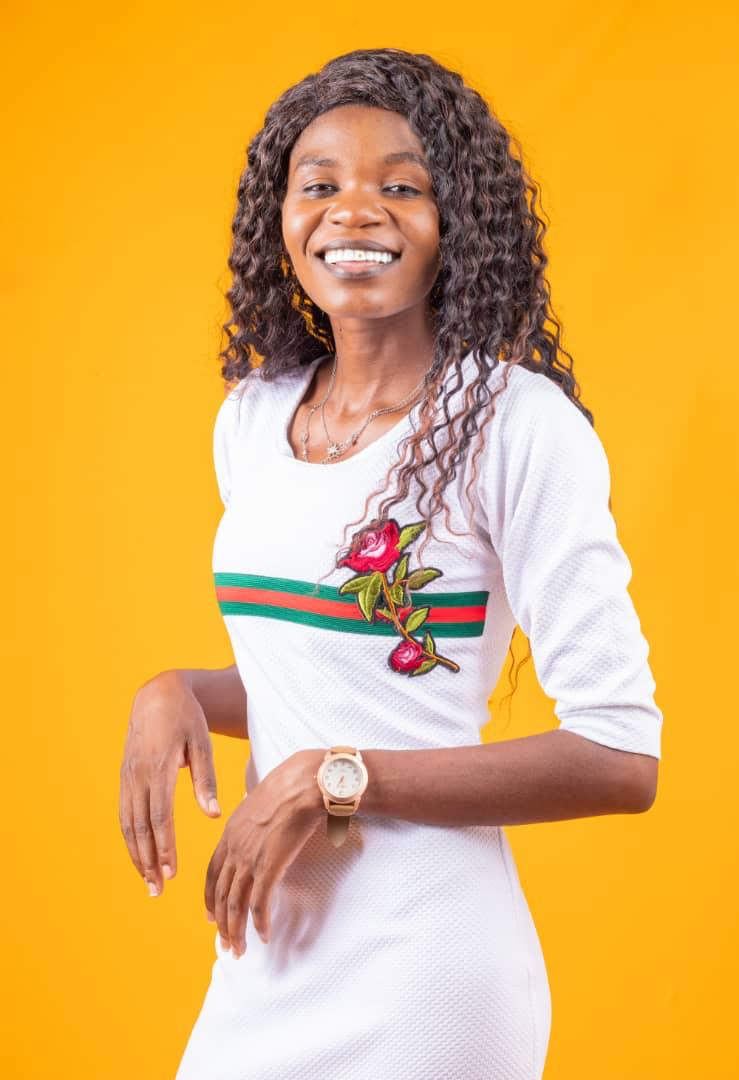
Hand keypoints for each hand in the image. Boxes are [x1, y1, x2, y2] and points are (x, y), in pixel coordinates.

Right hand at [119, 670, 221, 897]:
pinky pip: (124, 813)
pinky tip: (139, 856)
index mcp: (159, 767)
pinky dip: (130, 838)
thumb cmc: (187, 719)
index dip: (165, 846)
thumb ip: (206, 781)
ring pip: (128, 823)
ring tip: (148, 882)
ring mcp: (127, 777)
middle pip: (141, 827)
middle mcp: (138, 775)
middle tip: (158, 891)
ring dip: (136, 855)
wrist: (157, 695)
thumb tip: (214, 815)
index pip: (160, 816)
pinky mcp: (124, 777)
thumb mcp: (202, 744)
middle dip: (148, 861)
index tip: (172, 872)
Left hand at [205, 748, 323, 955]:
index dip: (210, 898)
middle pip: (220, 894)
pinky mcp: (268, 867)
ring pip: (234, 904)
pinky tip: (262, 936)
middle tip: (225, 944)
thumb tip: (263, 825)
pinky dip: (259, 923)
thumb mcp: (260, 801)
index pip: (212, 873)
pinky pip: (258, 903)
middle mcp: (234, 848)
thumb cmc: (289, 786)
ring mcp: (249, 859)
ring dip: (235, 931)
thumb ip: (255, 820)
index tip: (210, 917)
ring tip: (239, 950)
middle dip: (221, 923)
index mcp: (230, 833)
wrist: (303, 782)